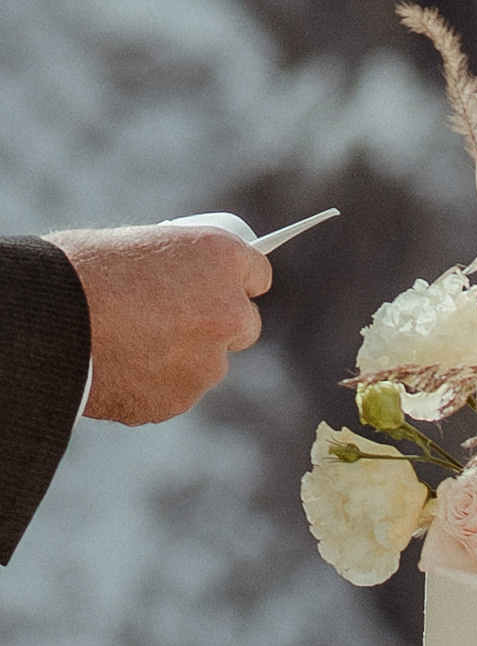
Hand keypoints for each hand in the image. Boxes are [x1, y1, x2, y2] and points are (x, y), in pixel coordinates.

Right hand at [47, 224, 271, 423]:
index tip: (226, 291)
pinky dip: (154, 386)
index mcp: (220, 258)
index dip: (237, 284)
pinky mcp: (181, 398)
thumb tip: (182, 288)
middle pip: (245, 325)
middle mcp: (228, 309)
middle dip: (219, 326)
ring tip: (131, 347)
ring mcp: (208, 360)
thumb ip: (176, 271)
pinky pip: (175, 392)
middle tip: (179, 324)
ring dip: (184, 360)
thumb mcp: (138, 247)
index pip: (256, 274)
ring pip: (208, 364)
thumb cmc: (81, 271)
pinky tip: (120, 371)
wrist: (49, 318)